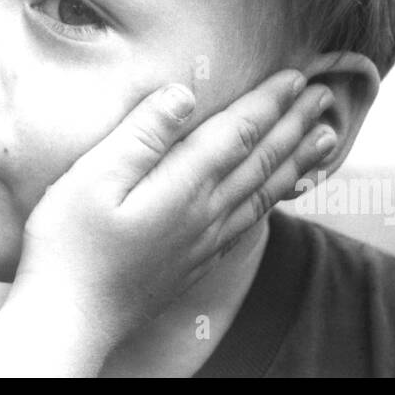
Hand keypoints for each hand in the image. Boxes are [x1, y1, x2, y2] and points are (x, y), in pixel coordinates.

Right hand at [0, 69, 333, 369]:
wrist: (69, 318)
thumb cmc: (68, 243)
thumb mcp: (93, 176)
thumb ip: (143, 133)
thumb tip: (184, 93)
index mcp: (182, 186)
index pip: (237, 133)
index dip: (268, 102)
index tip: (295, 76)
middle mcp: (204, 213)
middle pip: (260, 159)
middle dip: (295, 124)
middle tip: (324, 96)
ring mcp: (204, 241)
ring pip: (264, 192)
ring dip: (297, 160)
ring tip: (326, 138)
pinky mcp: (196, 261)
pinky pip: (251, 222)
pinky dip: (276, 199)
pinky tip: (280, 193)